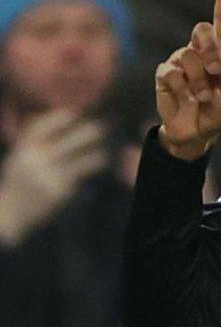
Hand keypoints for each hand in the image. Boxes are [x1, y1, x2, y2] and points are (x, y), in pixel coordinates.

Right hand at [0, 111, 108, 246]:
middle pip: (69, 140)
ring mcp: (49, 176)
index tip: (74, 112)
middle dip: (88, 132)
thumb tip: (55, 118)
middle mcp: (36, 160)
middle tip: (99, 128)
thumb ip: (32, 140)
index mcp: (24, 150)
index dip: (60, 117)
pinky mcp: (60, 191)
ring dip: (97, 153)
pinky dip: (91, 167)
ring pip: (83, 159)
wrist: (10, 214)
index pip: (42, 126)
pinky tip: (98, 162)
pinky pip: (81, 175)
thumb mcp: (19, 158)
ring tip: (103, 150)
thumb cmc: (18, 181)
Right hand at [156, 0, 220, 160]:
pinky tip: (186, 98)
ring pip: (188, 55)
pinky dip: (183, 88)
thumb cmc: (217, 113)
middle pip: (201, 30)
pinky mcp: (164, 73)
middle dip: (210, 51)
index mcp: (220, 53)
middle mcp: (199, 51)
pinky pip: (172, 72)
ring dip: (199, 80)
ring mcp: (179, 60)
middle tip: (216, 74)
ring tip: (202, 96)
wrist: (195, 133)